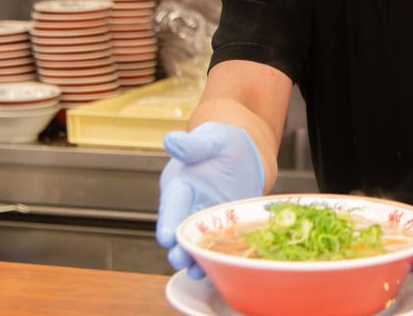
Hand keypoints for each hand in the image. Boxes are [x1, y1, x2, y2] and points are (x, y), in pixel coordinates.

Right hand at [156, 122, 264, 278]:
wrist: (246, 151)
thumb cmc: (222, 142)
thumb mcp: (210, 139)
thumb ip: (192, 145)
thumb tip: (171, 140)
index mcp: (180, 186)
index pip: (172, 205)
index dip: (168, 221)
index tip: (166, 237)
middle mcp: (189, 206)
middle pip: (180, 231)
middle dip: (178, 247)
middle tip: (179, 260)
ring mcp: (207, 219)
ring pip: (198, 242)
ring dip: (195, 258)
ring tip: (197, 272)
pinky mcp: (225, 226)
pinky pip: (220, 244)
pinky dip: (218, 257)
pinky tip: (221, 269)